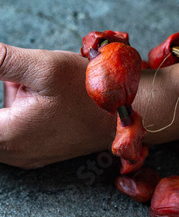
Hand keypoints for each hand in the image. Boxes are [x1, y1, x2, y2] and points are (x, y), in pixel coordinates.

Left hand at [0, 44, 113, 167]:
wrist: (129, 112)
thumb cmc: (89, 91)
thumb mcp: (42, 66)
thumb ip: (0, 60)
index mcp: (6, 136)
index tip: (10, 83)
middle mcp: (12, 154)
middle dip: (4, 93)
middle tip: (21, 82)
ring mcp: (26, 156)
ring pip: (1, 126)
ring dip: (7, 105)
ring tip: (29, 88)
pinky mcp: (38, 153)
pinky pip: (13, 134)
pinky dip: (15, 115)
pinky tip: (37, 98)